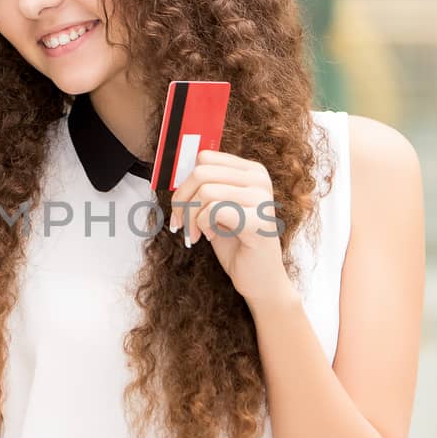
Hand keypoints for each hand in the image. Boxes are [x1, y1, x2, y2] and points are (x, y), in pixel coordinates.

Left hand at [168, 149, 293, 308]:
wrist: (261, 279)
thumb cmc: (237, 244)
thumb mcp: (216, 209)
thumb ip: (204, 189)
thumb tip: (175, 177)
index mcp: (251, 171)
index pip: (205, 158)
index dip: (184, 183)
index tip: (180, 207)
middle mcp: (259, 179)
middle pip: (201, 172)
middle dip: (182, 200)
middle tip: (180, 223)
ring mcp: (262, 198)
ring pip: (205, 191)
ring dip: (191, 217)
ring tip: (195, 233)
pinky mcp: (258, 220)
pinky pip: (214, 210)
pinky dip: (203, 225)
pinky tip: (210, 236)